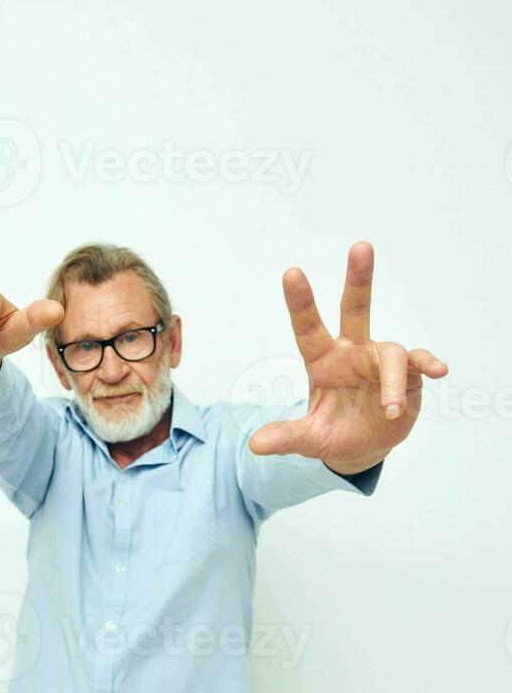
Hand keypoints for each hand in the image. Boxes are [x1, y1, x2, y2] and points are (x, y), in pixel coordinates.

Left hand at [249, 242, 448, 473]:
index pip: (308, 328)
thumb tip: (256, 446)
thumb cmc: (335, 432)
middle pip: (354, 308)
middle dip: (358, 279)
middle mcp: (352, 351)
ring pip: (390, 354)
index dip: (300, 302)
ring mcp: (380, 360)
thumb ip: (287, 437)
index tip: (291, 273)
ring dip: (391, 382)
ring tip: (390, 410)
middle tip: (361, 247)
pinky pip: (417, 362)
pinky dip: (427, 363)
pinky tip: (438, 370)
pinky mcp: (407, 374)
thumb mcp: (310, 438)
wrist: (366, 445)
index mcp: (322, 361)